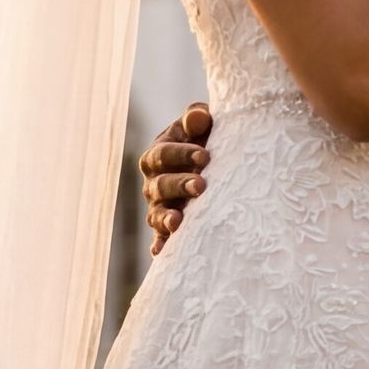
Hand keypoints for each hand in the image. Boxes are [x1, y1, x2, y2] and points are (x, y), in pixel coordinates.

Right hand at [138, 103, 211, 254]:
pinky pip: (160, 238)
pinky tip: (161, 252)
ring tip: (178, 222)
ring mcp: (159, 207)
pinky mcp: (167, 229)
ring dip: (166, 218)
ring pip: (156, 214)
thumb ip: (197, 116)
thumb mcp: (202, 124)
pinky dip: (160, 245)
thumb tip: (198, 117)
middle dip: (179, 185)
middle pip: (160, 185)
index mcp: (158, 154)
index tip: (205, 156)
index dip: (181, 154)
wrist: (214, 165)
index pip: (163, 154)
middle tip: (201, 186)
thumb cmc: (206, 139)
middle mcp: (153, 182)